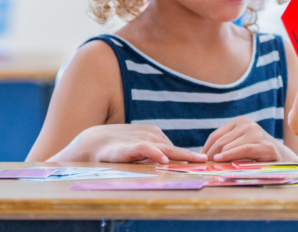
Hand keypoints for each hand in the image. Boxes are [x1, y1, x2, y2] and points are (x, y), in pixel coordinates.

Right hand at [63, 124, 206, 163]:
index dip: (189, 156)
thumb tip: (169, 163)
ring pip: (163, 148)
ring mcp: (139, 140)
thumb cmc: (116, 148)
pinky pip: (143, 148)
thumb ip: (152, 154)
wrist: (90, 144)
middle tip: (206, 161)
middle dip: (190, 155)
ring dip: (178, 155)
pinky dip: (153, 153)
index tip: (204, 163)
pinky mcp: (126, 147)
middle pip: (174, 148)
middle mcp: (150, 135)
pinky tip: (163, 159)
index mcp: (154, 135)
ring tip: (194, 161)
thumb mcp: (138, 149)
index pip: (174, 148)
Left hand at [201, 117, 292, 161]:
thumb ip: (225, 146)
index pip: (216, 136)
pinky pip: (243, 150)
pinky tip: (221, 161)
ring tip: (210, 168)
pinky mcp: (265, 146)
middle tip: (203, 168)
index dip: (206, 149)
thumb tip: (200, 156)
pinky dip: (231, 155)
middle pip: (220, 142)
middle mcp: (248, 124)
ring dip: (218, 158)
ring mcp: (257, 133)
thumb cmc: (257, 154)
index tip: (199, 162)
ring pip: (229, 146)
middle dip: (210, 156)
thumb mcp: (240, 145)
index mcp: (240, 121)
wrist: (283, 159)